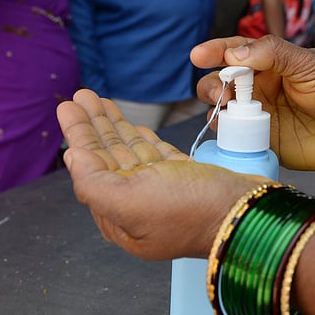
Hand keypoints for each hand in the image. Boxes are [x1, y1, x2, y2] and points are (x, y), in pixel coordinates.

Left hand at [58, 89, 264, 259]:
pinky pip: (154, 153)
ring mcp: (163, 191)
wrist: (246, 210)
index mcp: (121, 219)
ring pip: (131, 151)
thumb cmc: (191, 211)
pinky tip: (131, 124)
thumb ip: (93, 182)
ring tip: (97, 98)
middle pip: (108, 157)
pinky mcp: (185, 178)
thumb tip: (72, 158)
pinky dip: (141, 136)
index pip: (90, 169)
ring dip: (114, 124)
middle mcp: (139, 206)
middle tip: (79, 96)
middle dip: (93, 125)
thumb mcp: (130, 202)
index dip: (79, 136)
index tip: (68, 108)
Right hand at [191, 35, 314, 173]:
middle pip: (222, 83)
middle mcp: (262, 88)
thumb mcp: (312, 64)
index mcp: (272, 62)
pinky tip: (228, 136)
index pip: (236, 52)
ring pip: (225, 112)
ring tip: (224, 111)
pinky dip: (227, 139)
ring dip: (217, 110)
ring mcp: (262, 117)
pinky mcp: (267, 144)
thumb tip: (234, 52)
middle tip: (220, 91)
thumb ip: (274, 54)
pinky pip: (238, 141)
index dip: (215, 51)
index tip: (198, 55)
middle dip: (212, 85)